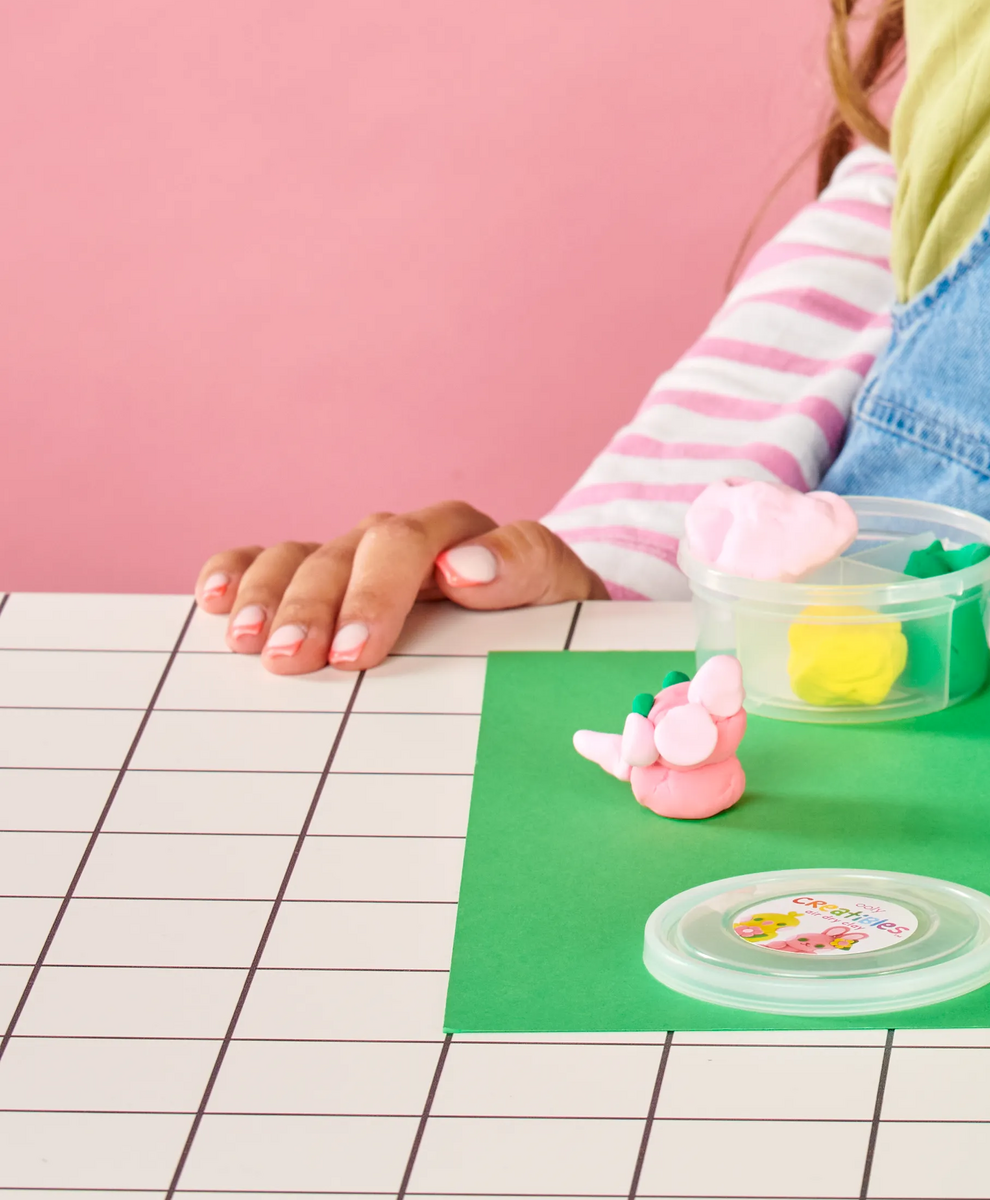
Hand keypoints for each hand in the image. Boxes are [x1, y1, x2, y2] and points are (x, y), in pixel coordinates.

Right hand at [195, 503, 605, 674]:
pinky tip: (214, 602)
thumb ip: (528, 574)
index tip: (363, 646)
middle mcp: (420, 543)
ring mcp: (365, 561)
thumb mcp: (564, 609)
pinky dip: (239, 572)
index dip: (397, 588)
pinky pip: (272, 561)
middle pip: (370, 547)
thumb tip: (464, 567)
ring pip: (315, 554)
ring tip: (255, 645)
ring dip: (278, 594)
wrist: (533, 645)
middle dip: (331, 601)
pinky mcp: (323, 584)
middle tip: (308, 660)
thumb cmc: (544, 638)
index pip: (449, 540)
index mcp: (488, 544)